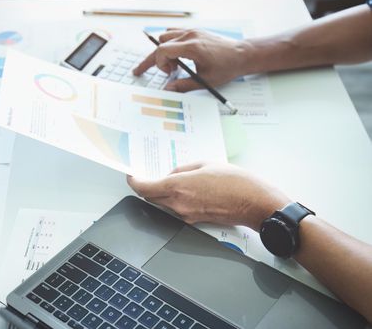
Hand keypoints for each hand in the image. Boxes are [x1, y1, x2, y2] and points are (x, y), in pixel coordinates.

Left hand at [127, 162, 290, 230]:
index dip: (134, 181)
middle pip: (151, 197)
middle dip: (146, 186)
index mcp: (177, 187)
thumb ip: (183, 169)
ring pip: (164, 203)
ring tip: (170, 179)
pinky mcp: (195, 220)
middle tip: (147, 175)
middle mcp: (178, 204)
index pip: (144, 188)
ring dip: (162, 193)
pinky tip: (186, 189)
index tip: (132, 175)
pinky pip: (178, 209)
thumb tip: (172, 174)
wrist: (254, 203)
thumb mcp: (205, 164)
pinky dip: (175, 199)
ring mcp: (186, 215)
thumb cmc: (235, 182)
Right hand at [133, 29, 253, 91]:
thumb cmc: (227, 66)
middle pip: (161, 42)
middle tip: (164, 71)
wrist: (242, 55)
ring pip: (166, 35)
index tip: (167, 73)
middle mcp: (191, 35)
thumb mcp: (205, 81)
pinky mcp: (195, 31)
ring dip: (165, 50)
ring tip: (175, 64)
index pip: (162, 49)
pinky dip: (171, 43)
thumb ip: (183, 86)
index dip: (159, 63)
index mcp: (192, 47)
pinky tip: (178, 55)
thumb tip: (168, 90)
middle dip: (159, 58)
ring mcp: (193, 31)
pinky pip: (175, 32)